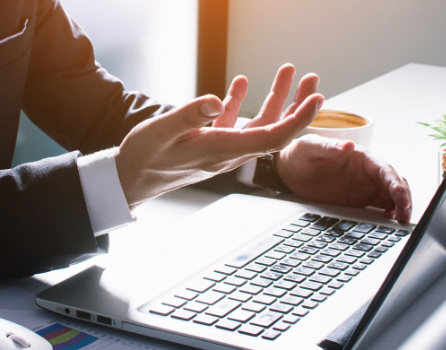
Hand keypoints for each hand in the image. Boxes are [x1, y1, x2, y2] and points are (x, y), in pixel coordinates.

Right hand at [115, 65, 324, 206]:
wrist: (129, 179)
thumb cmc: (143, 159)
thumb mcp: (161, 132)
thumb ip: (190, 115)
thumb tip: (217, 100)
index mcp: (220, 151)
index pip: (271, 137)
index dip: (297, 120)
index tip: (315, 100)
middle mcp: (226, 153)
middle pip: (274, 130)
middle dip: (296, 105)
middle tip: (313, 81)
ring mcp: (220, 149)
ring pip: (258, 125)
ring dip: (274, 100)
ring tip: (286, 73)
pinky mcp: (209, 144)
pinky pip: (234, 124)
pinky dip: (241, 102)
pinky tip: (240, 84)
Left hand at [276, 134, 412, 221]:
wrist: (288, 169)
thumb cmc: (300, 152)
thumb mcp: (310, 146)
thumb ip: (329, 146)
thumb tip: (348, 145)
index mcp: (361, 157)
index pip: (385, 170)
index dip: (395, 184)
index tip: (400, 198)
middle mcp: (366, 172)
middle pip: (393, 184)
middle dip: (403, 198)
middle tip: (404, 215)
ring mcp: (364, 187)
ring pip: (390, 197)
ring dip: (399, 208)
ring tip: (400, 222)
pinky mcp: (358, 201)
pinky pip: (378, 208)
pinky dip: (387, 215)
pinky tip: (387, 222)